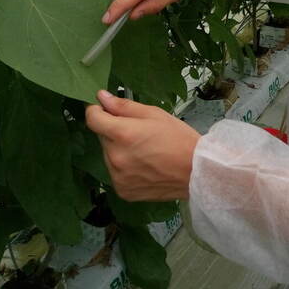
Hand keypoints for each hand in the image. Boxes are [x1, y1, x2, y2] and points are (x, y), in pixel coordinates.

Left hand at [85, 90, 199, 200]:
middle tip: (137, 132)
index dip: (96, 111)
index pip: (93, 119)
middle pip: (102, 137)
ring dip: (118, 150)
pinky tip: (143, 165)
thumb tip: (102, 97)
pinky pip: (116, 173)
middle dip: (113, 131)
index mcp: (123, 134)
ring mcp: (117, 177)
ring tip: (143, 151)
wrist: (195, 171)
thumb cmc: (178, 138)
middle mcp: (115, 157)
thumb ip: (124, 106)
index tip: (105, 109)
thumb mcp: (154, 114)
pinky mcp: (123, 191)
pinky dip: (124, 167)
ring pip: (108, 155)